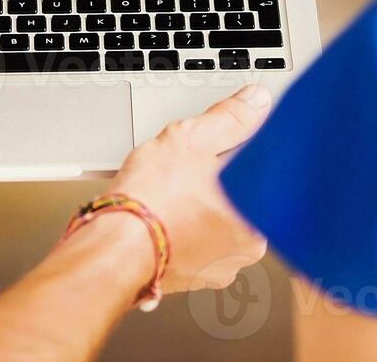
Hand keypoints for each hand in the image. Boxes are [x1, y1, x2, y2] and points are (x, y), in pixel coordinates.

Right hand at [106, 85, 271, 291]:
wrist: (114, 247)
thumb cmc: (153, 200)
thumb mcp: (193, 139)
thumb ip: (231, 118)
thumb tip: (256, 102)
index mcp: (261, 211)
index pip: (262, 166)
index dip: (240, 146)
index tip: (220, 140)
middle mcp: (249, 244)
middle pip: (241, 193)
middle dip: (219, 176)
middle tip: (187, 165)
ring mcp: (221, 264)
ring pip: (219, 218)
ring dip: (202, 202)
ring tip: (171, 189)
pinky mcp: (196, 275)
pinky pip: (198, 240)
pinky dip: (187, 226)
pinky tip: (166, 212)